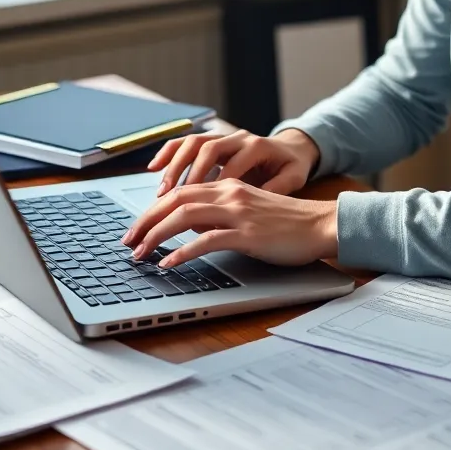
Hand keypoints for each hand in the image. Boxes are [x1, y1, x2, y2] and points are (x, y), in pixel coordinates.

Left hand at [121, 178, 337, 268]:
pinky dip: (184, 251)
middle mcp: (229, 194)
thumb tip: (193, 230)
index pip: (180, 192)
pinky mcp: (248, 234)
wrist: (322, 225)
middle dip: (146, 221)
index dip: (153, 209)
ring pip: (185, 216)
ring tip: (141, 253)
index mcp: (228, 186)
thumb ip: (222, 214)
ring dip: (157, 235)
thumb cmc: (289, 223)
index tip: (137, 228)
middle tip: (128, 241)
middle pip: (175, 201)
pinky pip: (208, 240)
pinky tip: (170, 263)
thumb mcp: (250, 210)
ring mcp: (238, 213)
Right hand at [148, 128, 319, 196]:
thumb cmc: (291, 167)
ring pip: (191, 144)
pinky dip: (168, 153)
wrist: (293, 149)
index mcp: (257, 146)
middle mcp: (237, 137)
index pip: (230, 167)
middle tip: (169, 203)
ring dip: (173, 168)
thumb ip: (275, 189)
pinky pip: (185, 142)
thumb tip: (252, 207)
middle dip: (185, 177)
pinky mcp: (212, 140)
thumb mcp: (293, 179)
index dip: (214, 191)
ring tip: (160, 193)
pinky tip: (153, 168)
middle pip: (204, 151)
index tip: (203, 215)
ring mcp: (223, 136)